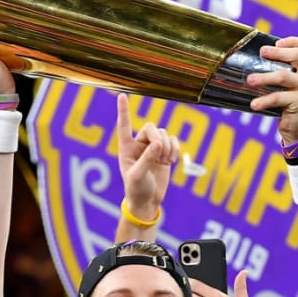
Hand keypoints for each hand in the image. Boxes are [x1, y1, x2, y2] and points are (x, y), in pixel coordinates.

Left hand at [117, 93, 178, 225]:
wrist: (147, 201)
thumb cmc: (136, 189)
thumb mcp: (138, 176)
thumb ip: (147, 159)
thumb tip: (159, 144)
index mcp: (126, 147)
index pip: (124, 125)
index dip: (123, 111)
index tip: (122, 95)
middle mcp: (139, 144)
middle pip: (152, 127)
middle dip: (158, 138)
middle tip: (161, 154)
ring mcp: (152, 148)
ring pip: (164, 133)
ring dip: (168, 146)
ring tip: (166, 161)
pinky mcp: (164, 153)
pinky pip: (173, 141)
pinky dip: (175, 148)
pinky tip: (172, 161)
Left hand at [246, 36, 297, 145]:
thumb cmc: (294, 106)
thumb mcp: (297, 85)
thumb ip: (291, 71)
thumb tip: (263, 55)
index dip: (292, 41)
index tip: (276, 43)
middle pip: (297, 55)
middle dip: (277, 52)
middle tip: (261, 53)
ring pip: (283, 76)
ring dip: (264, 77)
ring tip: (250, 80)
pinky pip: (278, 97)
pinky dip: (263, 101)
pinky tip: (253, 104)